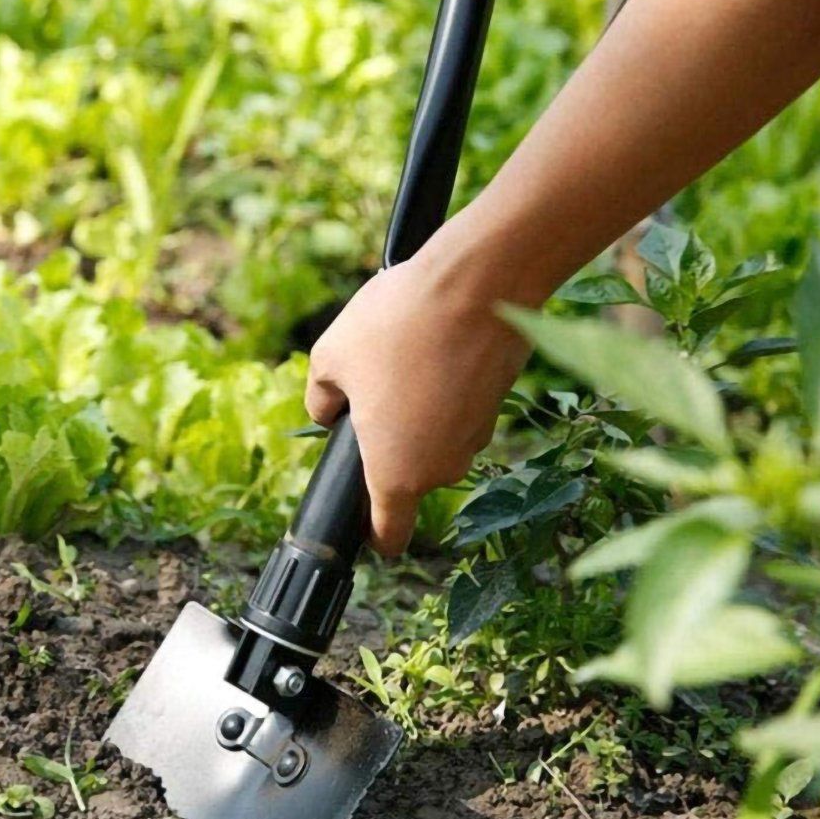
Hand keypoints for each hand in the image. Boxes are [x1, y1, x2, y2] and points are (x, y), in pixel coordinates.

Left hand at [304, 250, 529, 556]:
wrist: (479, 284)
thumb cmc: (397, 326)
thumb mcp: (330, 357)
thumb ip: (320, 399)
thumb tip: (329, 413)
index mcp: (396, 473)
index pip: (390, 534)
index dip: (373, 534)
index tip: (362, 520)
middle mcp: (442, 467)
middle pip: (409, 475)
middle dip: (388, 443)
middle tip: (371, 390)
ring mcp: (476, 436)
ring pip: (436, 437)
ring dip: (419, 411)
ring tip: (405, 355)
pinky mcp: (499, 403)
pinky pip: (460, 408)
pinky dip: (446, 387)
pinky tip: (435, 344)